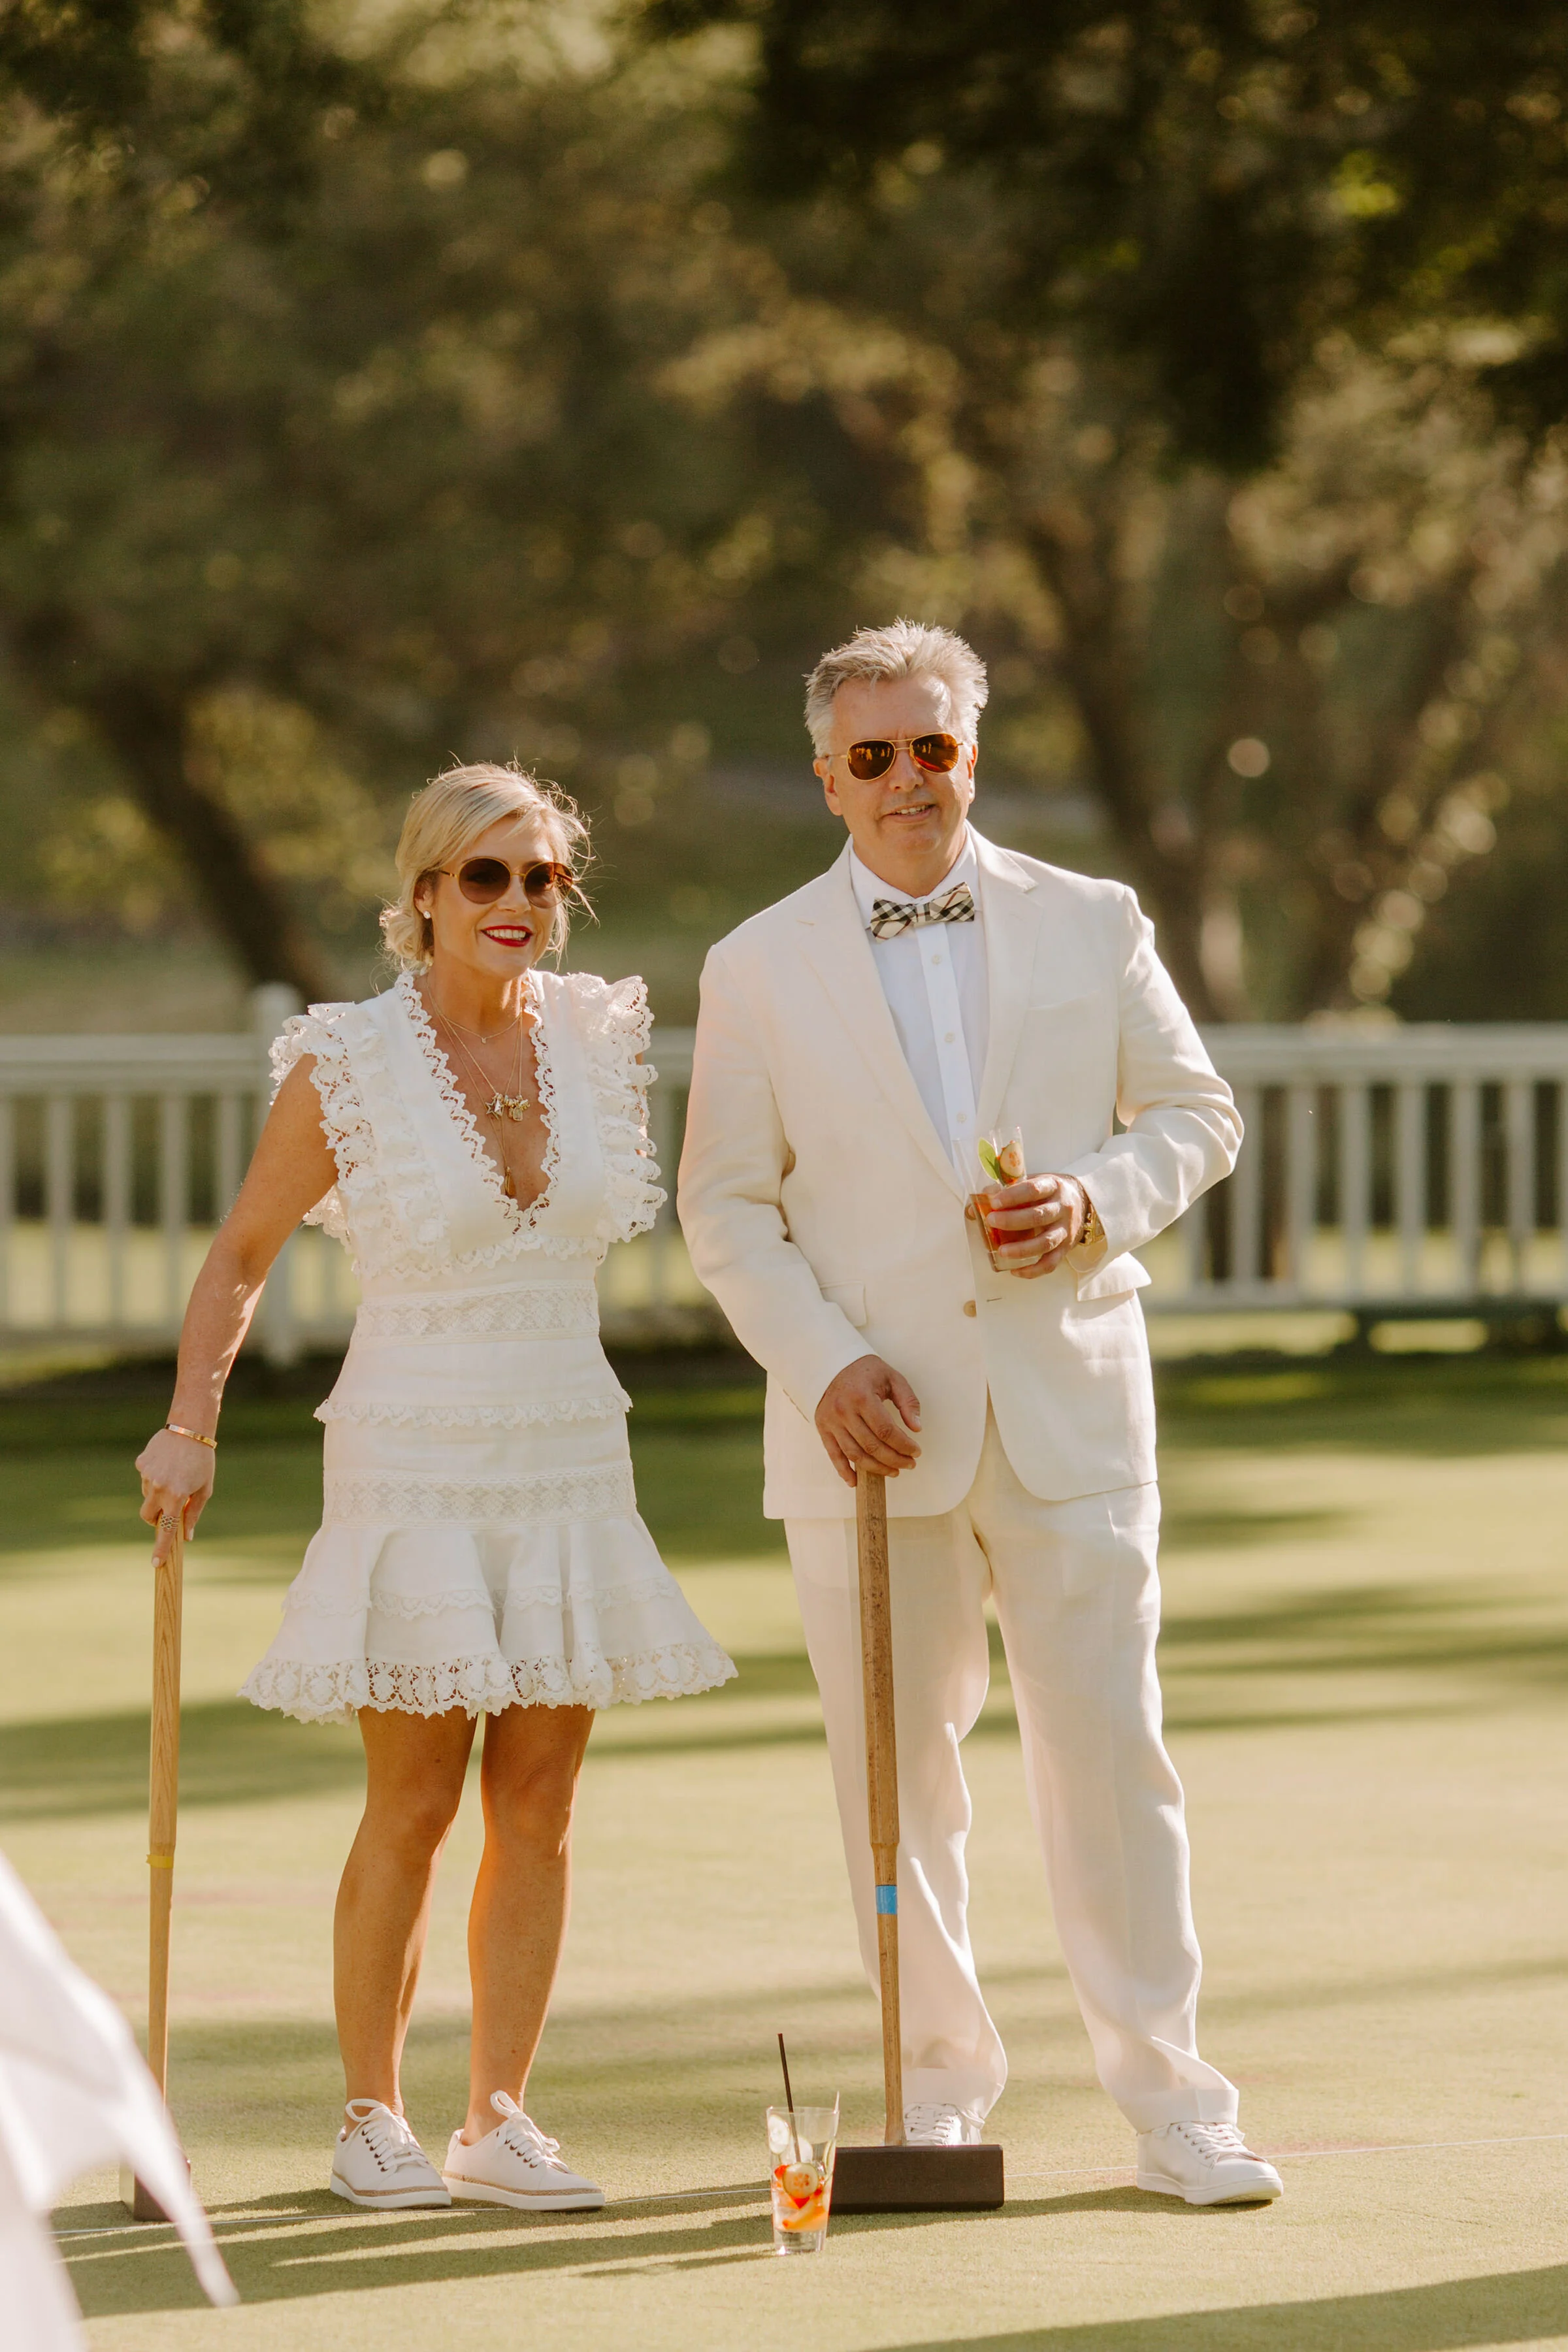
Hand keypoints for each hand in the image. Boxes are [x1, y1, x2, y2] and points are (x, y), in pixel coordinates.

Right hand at [136, 1429, 215, 1564]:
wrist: (189, 1428)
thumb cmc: (202, 1460)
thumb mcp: (204, 1489)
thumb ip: (193, 1513)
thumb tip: (187, 1536)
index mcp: (176, 1496)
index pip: (166, 1530)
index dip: (161, 1548)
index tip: (156, 1563)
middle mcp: (159, 1488)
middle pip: (147, 1517)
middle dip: (155, 1518)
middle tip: (168, 1508)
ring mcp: (147, 1476)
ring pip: (146, 1496)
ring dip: (156, 1494)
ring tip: (173, 1476)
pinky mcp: (140, 1464)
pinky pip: (144, 1478)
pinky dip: (153, 1477)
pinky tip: (165, 1464)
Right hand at [814, 1354, 921, 1487]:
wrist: (832, 1363)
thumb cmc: (866, 1371)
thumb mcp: (892, 1378)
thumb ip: (908, 1402)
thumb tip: (917, 1428)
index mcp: (862, 1397)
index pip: (886, 1430)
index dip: (903, 1445)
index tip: (916, 1452)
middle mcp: (844, 1411)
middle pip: (872, 1446)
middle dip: (894, 1459)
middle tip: (909, 1464)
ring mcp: (831, 1421)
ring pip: (855, 1454)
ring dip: (876, 1468)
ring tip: (893, 1471)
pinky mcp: (823, 1428)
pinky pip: (834, 1455)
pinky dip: (844, 1471)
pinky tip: (856, 1482)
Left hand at [968, 1172, 1088, 1278]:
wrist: (1082, 1202)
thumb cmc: (1048, 1193)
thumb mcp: (1034, 1183)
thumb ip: (1007, 1192)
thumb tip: (974, 1206)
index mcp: (1052, 1186)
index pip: (1033, 1189)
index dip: (1013, 1196)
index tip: (995, 1202)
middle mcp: (1062, 1208)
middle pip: (1038, 1216)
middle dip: (1012, 1221)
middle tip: (991, 1222)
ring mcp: (1066, 1230)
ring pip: (1045, 1242)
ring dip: (1021, 1249)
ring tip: (1001, 1251)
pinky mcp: (1066, 1248)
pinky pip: (1050, 1263)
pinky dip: (1033, 1270)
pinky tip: (1015, 1271)